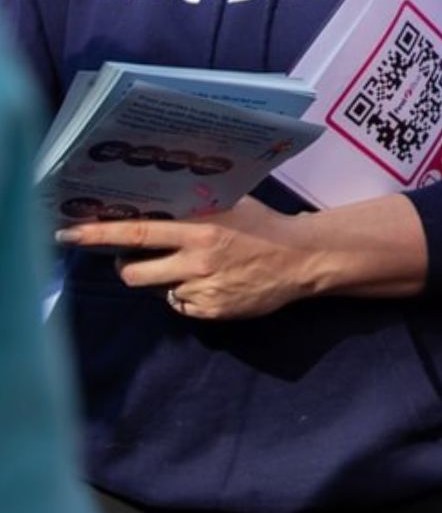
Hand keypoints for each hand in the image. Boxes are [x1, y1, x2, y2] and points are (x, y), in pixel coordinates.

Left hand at [57, 198, 320, 321]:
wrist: (302, 260)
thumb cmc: (264, 226)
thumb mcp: (231, 206)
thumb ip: (194, 207)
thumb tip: (152, 200)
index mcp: (200, 230)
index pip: (137, 232)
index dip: (99, 235)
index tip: (68, 234)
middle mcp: (197, 262)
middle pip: (133, 273)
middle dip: (126, 267)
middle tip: (136, 259)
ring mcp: (203, 290)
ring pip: (157, 291)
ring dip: (161, 281)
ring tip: (185, 269)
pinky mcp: (211, 312)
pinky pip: (180, 305)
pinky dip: (186, 295)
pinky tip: (210, 283)